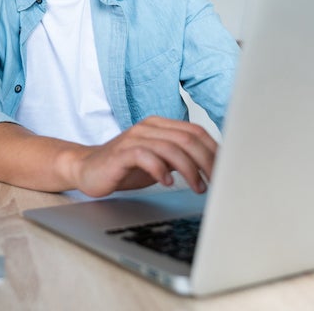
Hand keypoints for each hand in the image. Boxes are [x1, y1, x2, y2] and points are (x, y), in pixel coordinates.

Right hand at [70, 116, 216, 197]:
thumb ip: (180, 158)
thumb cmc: (125, 167)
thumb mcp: (158, 161)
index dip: (214, 150)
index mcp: (160, 125)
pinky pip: (146, 156)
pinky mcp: (121, 152)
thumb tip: (212, 168)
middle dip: (207, 161)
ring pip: (171, 148)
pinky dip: (161, 170)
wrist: (87, 168)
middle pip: (188, 138)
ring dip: (189, 170)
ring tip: (198, 187)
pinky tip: (167, 183)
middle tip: (216, 181)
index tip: (226, 169)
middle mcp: (148, 127)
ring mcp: (134, 138)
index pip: (195, 131)